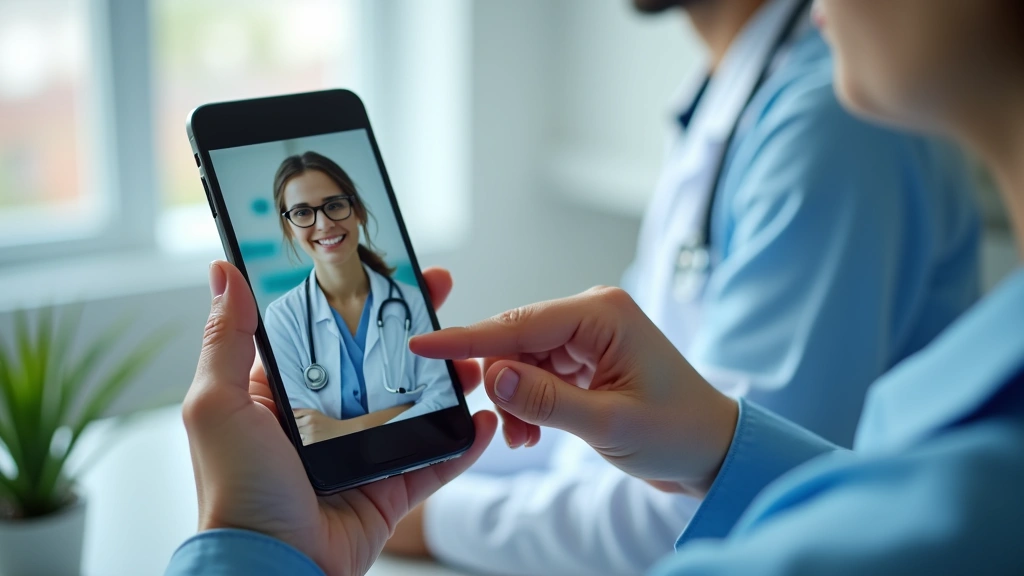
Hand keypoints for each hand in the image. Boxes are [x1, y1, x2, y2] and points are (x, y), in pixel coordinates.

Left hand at [183, 262, 495, 575]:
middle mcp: (325, 420)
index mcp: (284, 396)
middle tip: (443, 293)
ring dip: (449, 381)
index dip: (359, 302)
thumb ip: (227, 339)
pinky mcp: (389, 488)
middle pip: (381, 363)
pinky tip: (483, 418)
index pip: (329, 335)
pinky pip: (434, 460)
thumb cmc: (235, 492)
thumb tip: (226, 273)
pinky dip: (462, 443)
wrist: (272, 566)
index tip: (387, 270)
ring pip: (416, 406)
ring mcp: (362, 454)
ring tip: (475, 357)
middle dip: (415, 329)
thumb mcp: (218, 405)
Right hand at [410, 286, 736, 495]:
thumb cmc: (676, 432)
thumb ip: (545, 400)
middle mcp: (593, 314)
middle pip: (516, 339)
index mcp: (602, 314)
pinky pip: (538, 372)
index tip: (421, 343)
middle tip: (505, 428)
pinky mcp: (587, 355)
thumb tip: (492, 377)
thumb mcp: (607, 422)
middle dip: (501, 384)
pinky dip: (528, 401)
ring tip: (525, 439)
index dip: (466, 339)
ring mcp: (590, 333)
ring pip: (522, 359)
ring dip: (516, 399)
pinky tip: (532, 431)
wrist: (712, 449)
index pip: (519, 323)